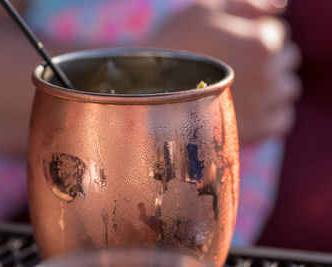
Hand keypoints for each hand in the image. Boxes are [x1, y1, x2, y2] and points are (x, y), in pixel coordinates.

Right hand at [145, 3, 300, 143]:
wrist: (146, 90)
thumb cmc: (172, 45)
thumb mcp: (204, 9)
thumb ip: (248, 4)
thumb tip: (283, 8)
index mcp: (260, 43)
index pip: (278, 34)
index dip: (254, 35)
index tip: (231, 43)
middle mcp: (268, 76)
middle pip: (286, 62)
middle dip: (265, 58)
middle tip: (234, 62)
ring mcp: (262, 107)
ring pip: (287, 91)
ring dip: (271, 84)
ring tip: (242, 84)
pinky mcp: (254, 131)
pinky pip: (281, 121)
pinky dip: (271, 113)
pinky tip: (249, 106)